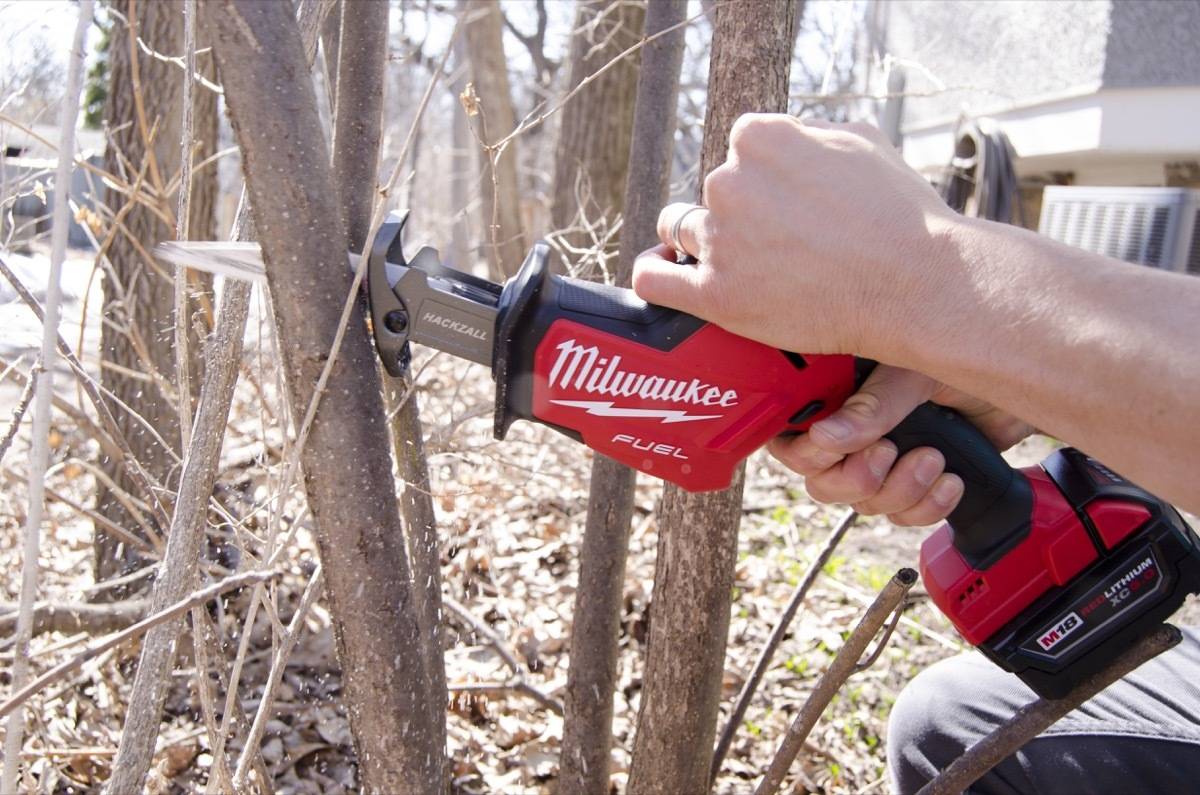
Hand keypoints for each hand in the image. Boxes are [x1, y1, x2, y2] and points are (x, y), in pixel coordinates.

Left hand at [632, 114, 963, 363]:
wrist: (914, 285)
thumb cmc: (900, 215)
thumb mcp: (862, 141)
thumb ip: (808, 133)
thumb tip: (785, 138)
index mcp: (759, 138)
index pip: (741, 149)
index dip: (767, 178)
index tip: (788, 201)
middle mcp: (729, 183)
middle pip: (717, 195)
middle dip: (745, 214)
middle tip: (788, 242)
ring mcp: (720, 239)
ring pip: (690, 234)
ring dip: (716, 246)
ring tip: (756, 268)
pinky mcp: (715, 293)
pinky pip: (654, 279)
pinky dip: (655, 274)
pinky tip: (666, 273)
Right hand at [768, 365, 1033, 525]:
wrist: (1027, 384)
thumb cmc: (971, 354)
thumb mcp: (916, 372)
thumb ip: (872, 404)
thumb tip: (825, 437)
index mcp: (838, 393)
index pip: (790, 437)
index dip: (805, 453)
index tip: (834, 450)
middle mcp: (853, 429)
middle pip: (822, 482)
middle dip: (857, 478)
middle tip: (888, 454)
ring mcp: (883, 458)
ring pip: (863, 504)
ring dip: (901, 490)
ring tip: (934, 459)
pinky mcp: (915, 483)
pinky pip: (902, 515)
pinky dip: (927, 505)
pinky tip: (951, 479)